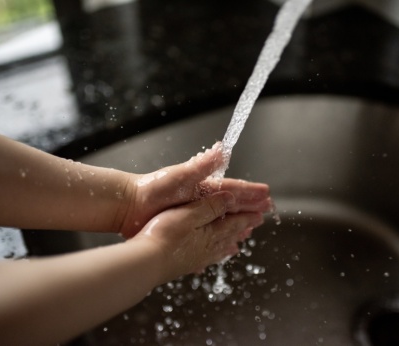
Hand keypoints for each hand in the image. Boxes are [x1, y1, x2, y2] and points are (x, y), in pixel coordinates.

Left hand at [118, 142, 271, 238]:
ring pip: (222, 221)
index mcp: (204, 187)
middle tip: (267, 209)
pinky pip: (208, 234)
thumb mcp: (181, 174)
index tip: (266, 193)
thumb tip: (222, 148)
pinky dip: (218, 238)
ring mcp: (194, 215)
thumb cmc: (154, 188)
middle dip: (250, 207)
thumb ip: (202, 165)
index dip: (250, 192)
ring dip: (237, 224)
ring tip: (251, 229)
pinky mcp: (185, 228)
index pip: (234, 189)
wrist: (130, 205)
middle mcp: (202, 201)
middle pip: (232, 205)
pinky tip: (225, 246)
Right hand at [131, 191, 264, 278]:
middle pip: (229, 237)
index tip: (261, 214)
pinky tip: (206, 260)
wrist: (146, 262)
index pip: (234, 223)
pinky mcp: (182, 265)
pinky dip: (210, 257)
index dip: (248, 217)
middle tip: (253, 227)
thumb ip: (210, 206)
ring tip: (236, 245)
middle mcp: (206, 248)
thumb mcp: (189, 214)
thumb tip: (231, 198)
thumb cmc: (165, 235)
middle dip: (242, 229)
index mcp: (210, 233)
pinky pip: (203, 260)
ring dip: (228, 244)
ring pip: (217, 250)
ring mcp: (194, 258)